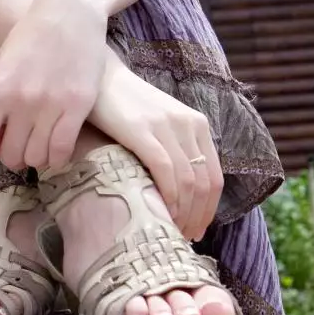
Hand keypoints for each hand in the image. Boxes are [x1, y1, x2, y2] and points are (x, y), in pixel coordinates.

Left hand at [0, 0, 108, 199]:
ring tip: (41, 141)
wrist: (68, 12)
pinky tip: (58, 148)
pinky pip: (62, 149)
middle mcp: (20, 102)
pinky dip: (57, 156)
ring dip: (37, 157)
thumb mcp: (1, 69)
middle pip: (10, 157)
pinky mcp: (77, 105)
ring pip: (37, 157)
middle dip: (13, 159)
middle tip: (21, 145)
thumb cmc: (31, 40)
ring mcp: (50, 105)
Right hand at [89, 59, 222, 241]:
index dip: (208, 209)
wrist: (99, 78)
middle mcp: (188, 124)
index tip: (196, 229)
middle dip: (197, 216)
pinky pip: (165, 171)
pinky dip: (167, 197)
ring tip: (169, 229)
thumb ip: (173, 151)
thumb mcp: (160, 126)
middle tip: (182, 236)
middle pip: (204, 183)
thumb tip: (179, 196)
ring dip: (182, 212)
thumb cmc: (125, 108)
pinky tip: (159, 211)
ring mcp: (166, 126)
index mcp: (197, 125)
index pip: (214, 177)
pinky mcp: (143, 130)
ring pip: (188, 181)